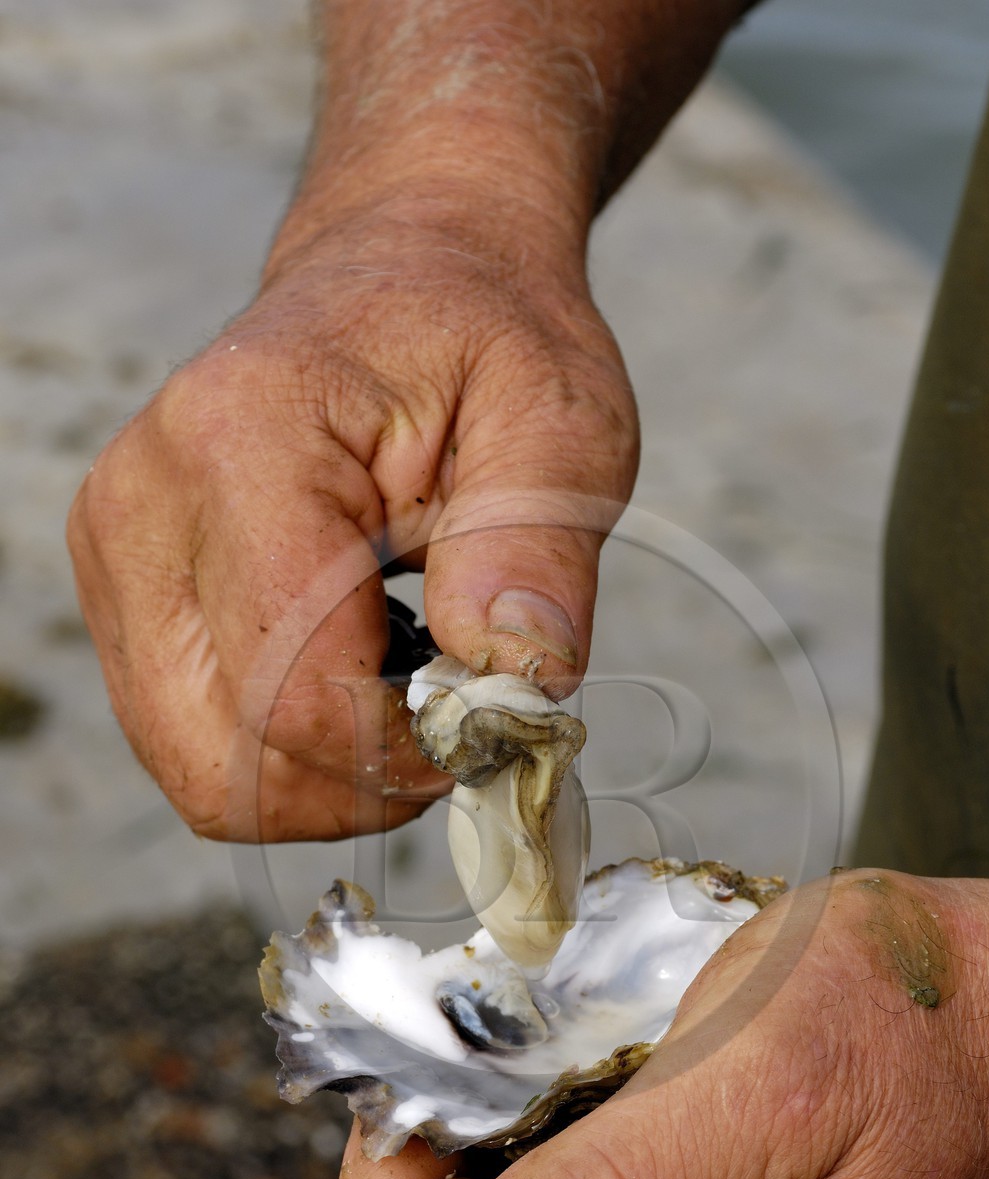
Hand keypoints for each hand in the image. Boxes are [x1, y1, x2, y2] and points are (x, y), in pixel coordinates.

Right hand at [67, 195, 636, 839]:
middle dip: (357, 782)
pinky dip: (284, 751)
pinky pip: (193, 741)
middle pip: (224, 759)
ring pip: (200, 770)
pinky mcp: (123, 592)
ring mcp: (116, 554)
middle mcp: (142, 503)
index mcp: (242, 441)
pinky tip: (354, 679)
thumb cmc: (482, 336)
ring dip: (322, 775)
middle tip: (450, 723)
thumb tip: (517, 679)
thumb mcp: (561, 419)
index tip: (490, 716)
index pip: (296, 689)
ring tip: (406, 692)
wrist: (404, 274)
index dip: (405, 750)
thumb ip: (540, 546)